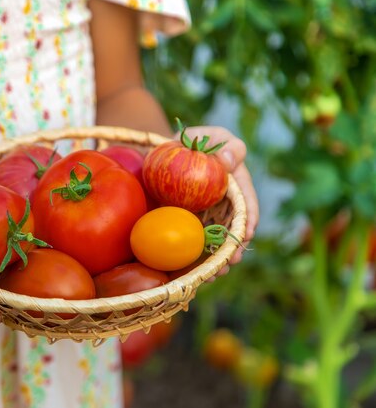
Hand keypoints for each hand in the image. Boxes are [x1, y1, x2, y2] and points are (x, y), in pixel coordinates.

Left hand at [180, 126, 258, 280]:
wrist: (163, 155)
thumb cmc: (193, 142)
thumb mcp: (210, 136)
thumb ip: (225, 144)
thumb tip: (229, 161)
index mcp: (235, 187)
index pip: (247, 205)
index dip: (248, 220)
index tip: (247, 233)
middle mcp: (225, 207)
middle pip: (234, 231)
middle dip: (235, 249)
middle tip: (229, 263)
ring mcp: (208, 219)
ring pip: (216, 244)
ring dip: (217, 261)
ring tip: (214, 275)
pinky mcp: (189, 227)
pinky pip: (195, 246)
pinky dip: (196, 261)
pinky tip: (195, 274)